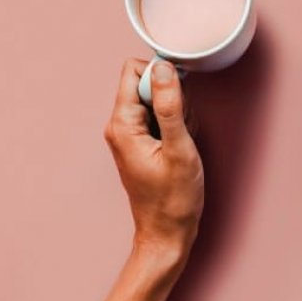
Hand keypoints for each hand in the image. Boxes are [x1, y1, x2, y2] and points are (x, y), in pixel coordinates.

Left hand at [103, 59, 203, 255]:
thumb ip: (170, 106)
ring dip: (176, 116)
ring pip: (155, 102)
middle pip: (145, 85)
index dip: (161, 77)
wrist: (166, 232)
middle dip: (172, 99)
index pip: (134, 71)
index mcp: (122, 124)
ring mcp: (128, 136)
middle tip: (182, 130)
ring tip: (181, 144)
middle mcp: (119, 126)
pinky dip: (174, 129)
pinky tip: (179, 151)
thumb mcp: (179, 149)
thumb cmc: (173, 199)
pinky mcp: (139, 144)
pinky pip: (158, 120)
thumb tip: (164, 68)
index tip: (179, 100)